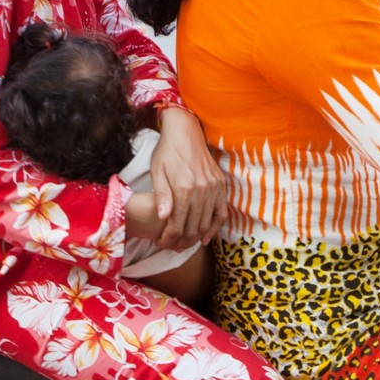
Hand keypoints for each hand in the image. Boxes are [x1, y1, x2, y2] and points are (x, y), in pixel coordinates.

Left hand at [138, 108, 226, 248]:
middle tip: (171, 247)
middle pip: (192, 228)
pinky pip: (221, 212)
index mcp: (183, 188)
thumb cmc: (167, 151)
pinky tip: (205, 238)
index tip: (160, 243)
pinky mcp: (221, 185)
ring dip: (195, 238)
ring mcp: (213, 188)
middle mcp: (201, 190)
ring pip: (206, 223)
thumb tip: (163, 217)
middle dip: (180, 242)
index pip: (176, 225)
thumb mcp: (157, 171)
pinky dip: (215, 228)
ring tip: (184, 244)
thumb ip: (162, 195)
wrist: (185, 131)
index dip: (168, 239)